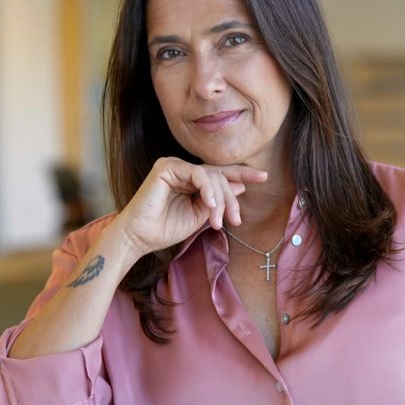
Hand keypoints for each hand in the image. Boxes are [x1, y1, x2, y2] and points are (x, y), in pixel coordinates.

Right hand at [114, 157, 267, 257]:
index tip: (264, 177)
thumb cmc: (166, 229)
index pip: (220, 174)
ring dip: (220, 199)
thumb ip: (218, 202)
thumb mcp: (200, 216)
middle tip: (235, 220)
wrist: (140, 238)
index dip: (242, 175)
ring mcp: (174, 166)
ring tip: (217, 221)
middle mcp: (183, 170)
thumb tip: (241, 188)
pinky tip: (209, 206)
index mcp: (191, 181)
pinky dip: (207, 189)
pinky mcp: (166, 167)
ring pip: (211, 175)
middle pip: (220, 176)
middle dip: (231, 198)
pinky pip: (197, 173)